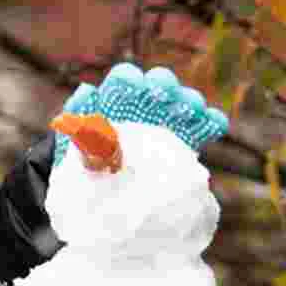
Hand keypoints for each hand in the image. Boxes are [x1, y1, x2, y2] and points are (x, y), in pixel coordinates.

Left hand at [53, 62, 227, 165]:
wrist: (101, 204)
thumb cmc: (81, 175)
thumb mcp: (72, 156)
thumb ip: (78, 129)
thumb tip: (86, 92)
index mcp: (112, 104)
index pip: (122, 83)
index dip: (128, 81)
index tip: (132, 84)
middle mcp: (142, 108)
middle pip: (157, 87)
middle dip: (161, 86)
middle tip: (163, 91)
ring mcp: (165, 124)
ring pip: (182, 104)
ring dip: (187, 102)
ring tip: (190, 106)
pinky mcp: (183, 144)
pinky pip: (200, 129)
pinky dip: (208, 123)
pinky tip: (213, 122)